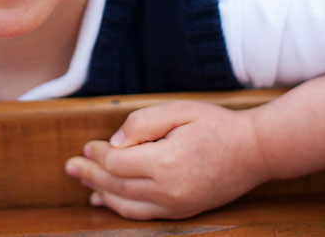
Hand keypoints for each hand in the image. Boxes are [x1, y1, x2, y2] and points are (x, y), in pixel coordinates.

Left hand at [64, 100, 268, 219]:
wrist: (255, 151)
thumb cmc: (217, 125)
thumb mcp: (178, 110)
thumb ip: (142, 122)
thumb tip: (114, 143)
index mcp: (164, 162)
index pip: (116, 162)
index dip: (97, 154)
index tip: (86, 146)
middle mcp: (168, 190)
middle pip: (116, 185)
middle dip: (90, 174)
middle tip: (69, 166)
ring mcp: (176, 205)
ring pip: (126, 204)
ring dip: (101, 193)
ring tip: (82, 182)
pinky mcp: (182, 212)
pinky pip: (142, 214)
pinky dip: (120, 208)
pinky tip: (107, 200)